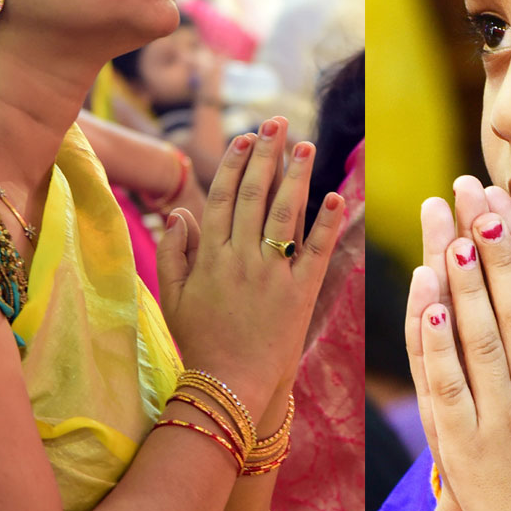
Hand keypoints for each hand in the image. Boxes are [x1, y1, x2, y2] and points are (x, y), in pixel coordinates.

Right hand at [154, 116, 343, 418]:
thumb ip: (173, 253)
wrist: (229, 387)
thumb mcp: (173, 298)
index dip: (233, 163)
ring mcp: (271, 275)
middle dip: (266, 155)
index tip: (245, 137)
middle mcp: (240, 259)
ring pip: (284, 214)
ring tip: (306, 145)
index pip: (221, 197)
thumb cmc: (199, 342)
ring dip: (295, 176)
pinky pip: (315, 251)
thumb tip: (178, 210)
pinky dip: (326, 223)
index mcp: (210, 257)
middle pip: (253, 195)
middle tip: (277, 122)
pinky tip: (337, 196)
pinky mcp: (300, 293)